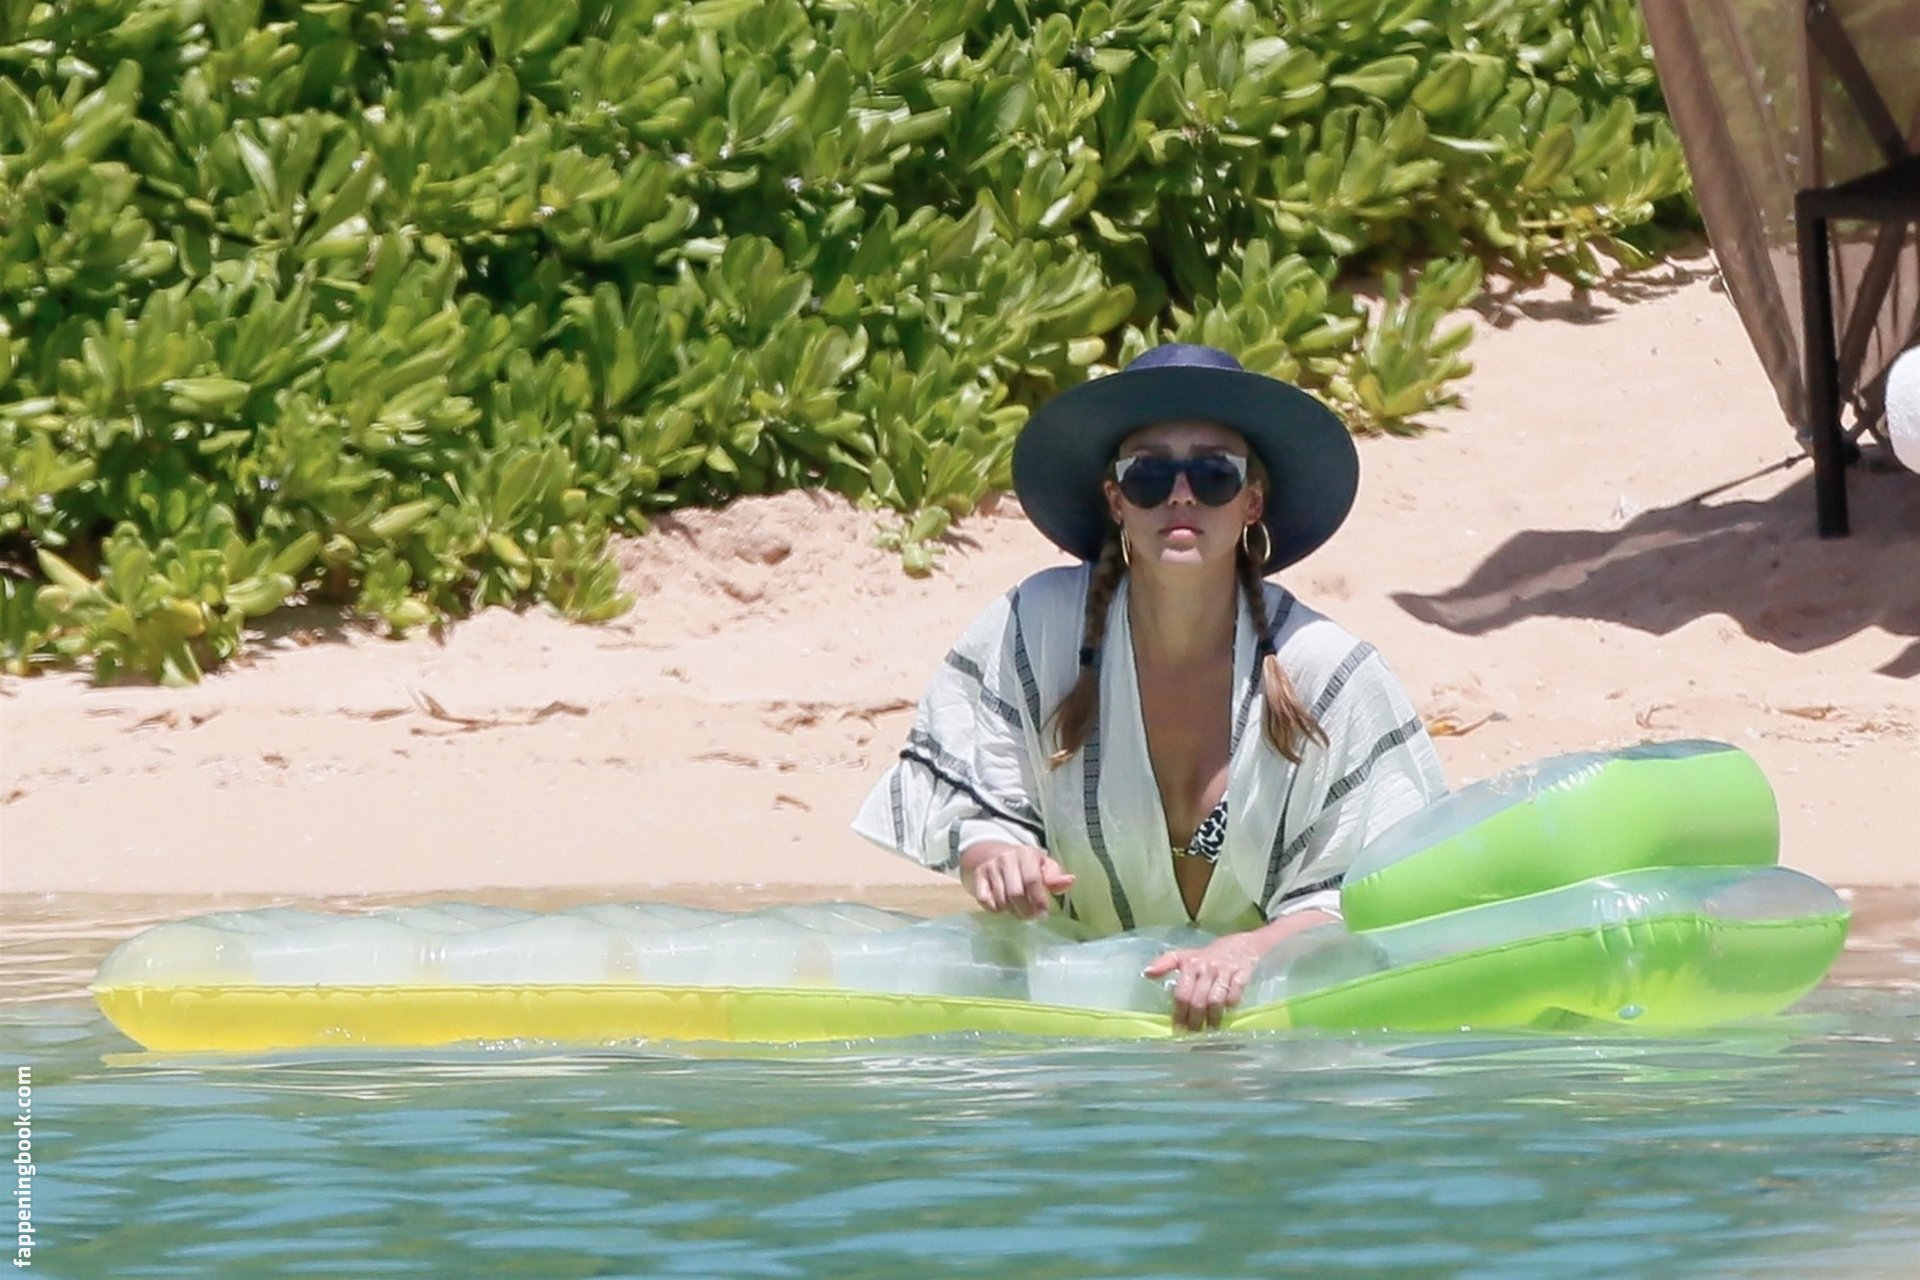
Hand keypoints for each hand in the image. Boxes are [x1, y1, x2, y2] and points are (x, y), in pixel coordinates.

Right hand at [958, 842, 1075, 918]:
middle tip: (1031, 916)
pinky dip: (995, 909)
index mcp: (1026, 854)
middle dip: (1025, 910)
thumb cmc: (1024, 864)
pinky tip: (1003, 908)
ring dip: (1012, 912)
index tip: (1043, 914)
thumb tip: (1070, 881)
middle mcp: (1006, 859)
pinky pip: (985, 901)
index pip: (1032, 881)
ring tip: (1019, 911)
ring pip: (1001, 899)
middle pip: (1016, 893)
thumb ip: (1055, 876)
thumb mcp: (1043, 865)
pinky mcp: (977, 878)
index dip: (1039, 901)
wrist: (992, 853)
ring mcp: (990, 868)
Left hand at [1143, 910, 1336, 1031]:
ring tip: (1210, 1029)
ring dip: (1213, 1018)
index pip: (1181, 993)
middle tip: (1194, 1033)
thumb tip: (1146, 973)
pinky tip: (1228, 1013)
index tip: (1178, 1028)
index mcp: (1190, 964)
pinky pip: (1235, 994)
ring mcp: (1225, 971)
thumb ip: (1165, 963)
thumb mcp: (1185, 956)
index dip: (1179, 1013)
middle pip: (1198, 1000)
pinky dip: (1231, 1005)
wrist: (1242, 944)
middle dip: (1195, 1020)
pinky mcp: (1242, 974)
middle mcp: (1206, 967)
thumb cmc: (1209, 955)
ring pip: (1216, 1000)